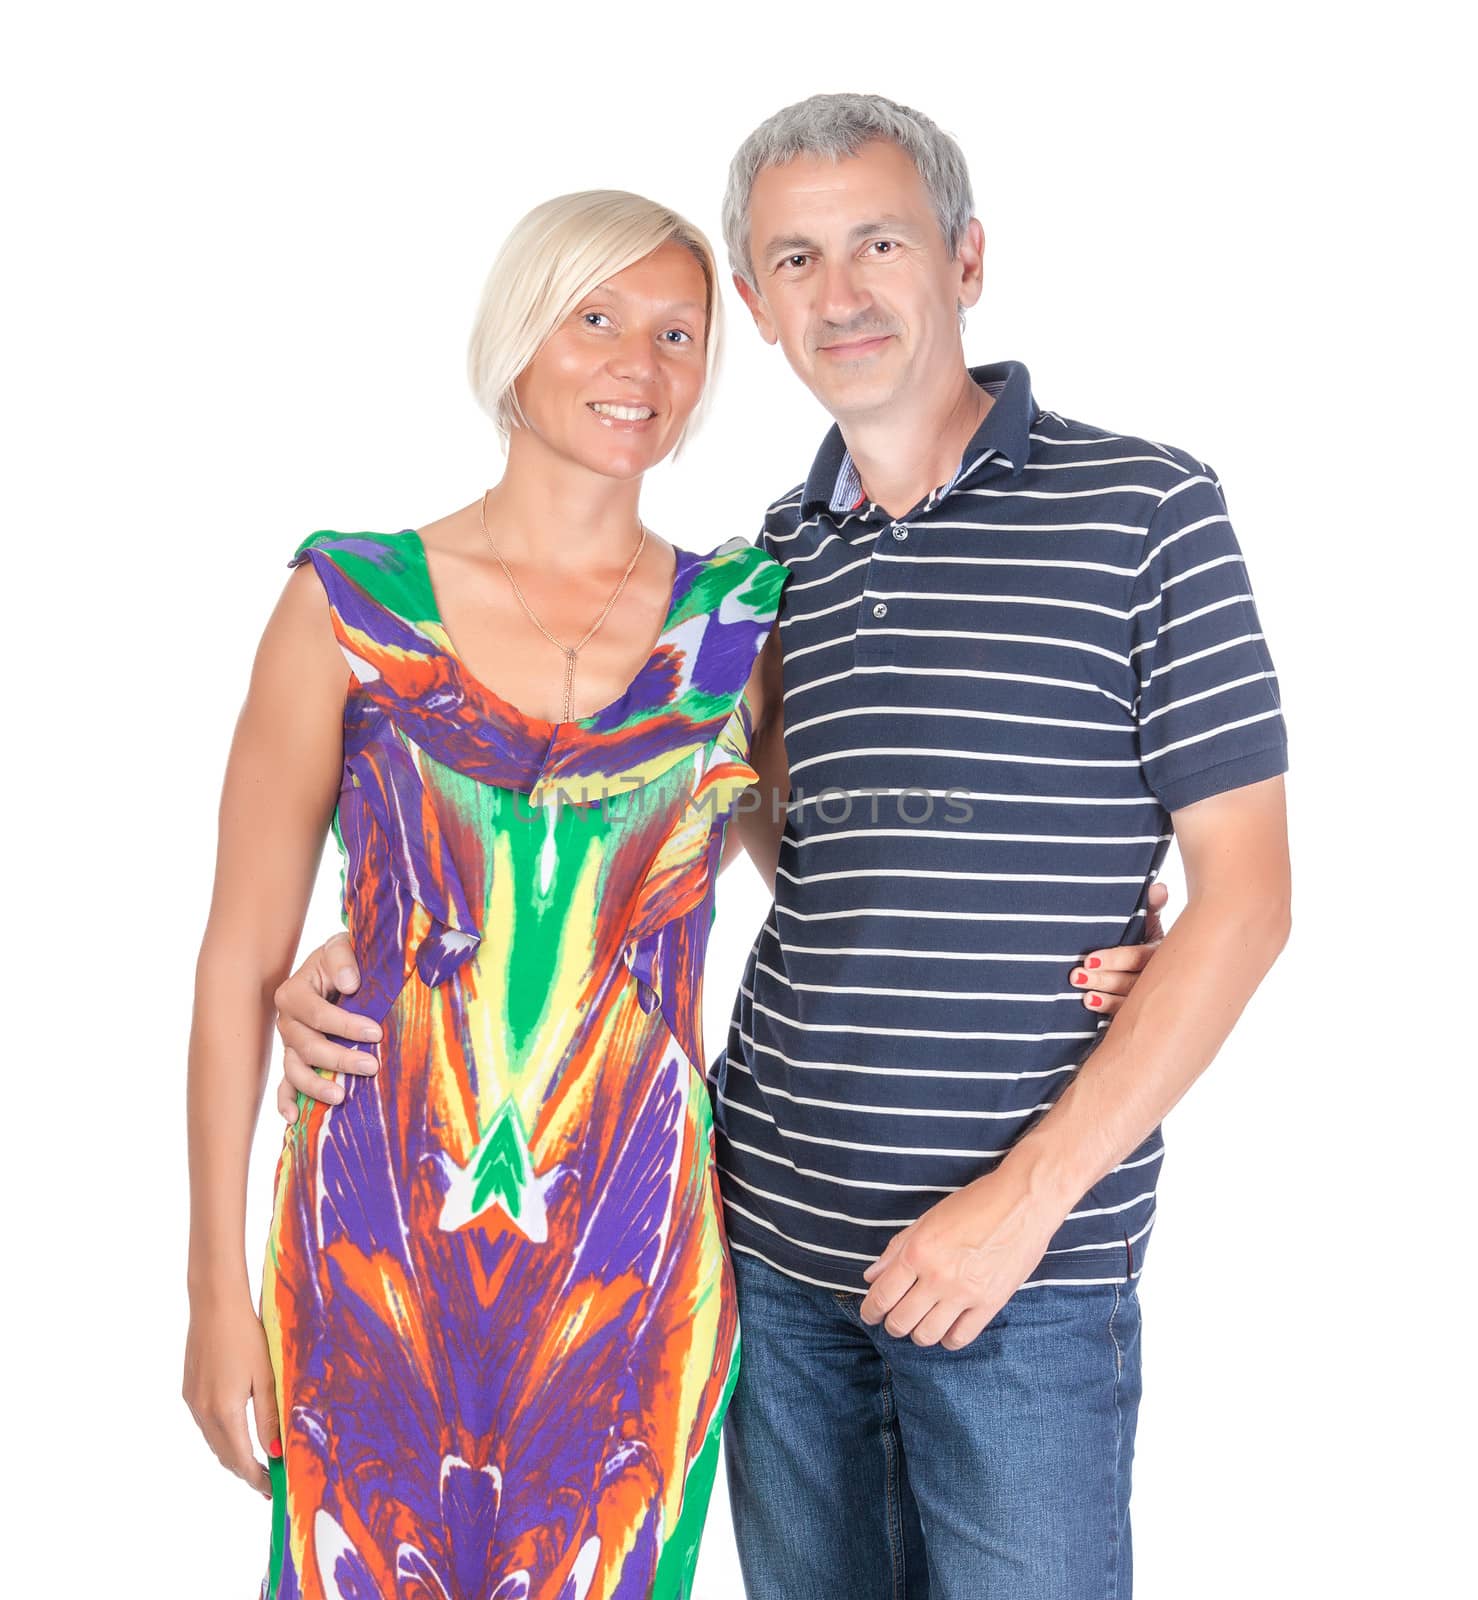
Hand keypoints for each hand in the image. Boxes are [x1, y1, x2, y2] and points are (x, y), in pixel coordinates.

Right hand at [182, 1292, 280, 1498]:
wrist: (215, 1305)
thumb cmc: (246, 1336)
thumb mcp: (266, 1377)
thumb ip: (269, 1418)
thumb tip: (276, 1452)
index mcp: (224, 1412)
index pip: (241, 1459)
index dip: (256, 1477)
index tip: (272, 1489)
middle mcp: (203, 1412)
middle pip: (224, 1455)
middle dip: (246, 1471)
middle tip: (268, 1481)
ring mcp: (193, 1402)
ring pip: (213, 1442)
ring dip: (233, 1455)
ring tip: (257, 1462)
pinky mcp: (189, 1391)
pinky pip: (206, 1425)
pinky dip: (222, 1437)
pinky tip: (238, 1433)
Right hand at [273, 931, 379, 1122]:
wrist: (336, 968)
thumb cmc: (342, 960)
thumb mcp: (341, 948)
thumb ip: (342, 960)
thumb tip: (349, 984)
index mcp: (293, 993)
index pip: (318, 1015)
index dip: (346, 1025)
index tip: (375, 1032)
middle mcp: (286, 1021)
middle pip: (307, 1046)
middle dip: (339, 1058)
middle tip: (371, 1066)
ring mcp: (289, 1044)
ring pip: (295, 1069)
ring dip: (315, 1085)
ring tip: (340, 1096)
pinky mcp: (295, 1059)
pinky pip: (285, 1084)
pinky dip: (286, 1101)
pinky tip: (294, 1118)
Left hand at [858, 1173, 1061, 1350]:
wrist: (1023, 1201)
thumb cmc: (974, 1204)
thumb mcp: (928, 1219)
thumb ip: (897, 1250)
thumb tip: (871, 1277)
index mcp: (918, 1252)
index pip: (882, 1296)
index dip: (870, 1311)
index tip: (870, 1314)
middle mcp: (938, 1276)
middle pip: (901, 1322)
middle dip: (891, 1324)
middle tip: (894, 1318)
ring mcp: (965, 1293)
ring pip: (927, 1335)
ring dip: (918, 1333)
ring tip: (921, 1321)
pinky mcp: (990, 1304)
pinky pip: (960, 1338)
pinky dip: (947, 1338)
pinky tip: (946, 1326)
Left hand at [1069, 880, 1168, 1013]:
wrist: (1162, 971)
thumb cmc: (1145, 941)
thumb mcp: (1150, 925)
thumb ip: (1151, 908)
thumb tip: (1158, 887)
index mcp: (1161, 953)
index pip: (1140, 957)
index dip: (1115, 959)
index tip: (1090, 959)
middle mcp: (1157, 977)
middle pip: (1131, 982)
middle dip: (1103, 979)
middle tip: (1076, 975)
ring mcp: (1148, 997)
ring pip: (1127, 1001)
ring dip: (1103, 996)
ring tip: (1082, 991)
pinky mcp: (1138, 1011)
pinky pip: (1124, 1016)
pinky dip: (1107, 1010)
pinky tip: (1090, 1003)